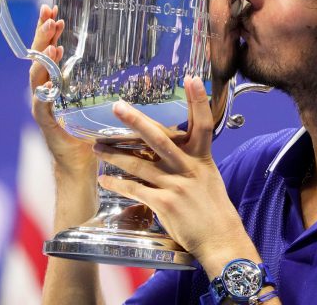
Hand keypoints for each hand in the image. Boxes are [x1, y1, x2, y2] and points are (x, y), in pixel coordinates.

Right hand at [29, 4, 95, 176]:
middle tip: (49, 15)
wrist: (82, 165)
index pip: (49, 51)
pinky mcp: (47, 122)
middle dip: (42, 35)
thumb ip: (110, 83)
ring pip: (37, 76)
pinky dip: (44, 88)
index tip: (53, 9)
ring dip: (44, 57)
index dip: (48, 31)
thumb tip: (145, 64)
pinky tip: (50, 76)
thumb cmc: (95, 133)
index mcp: (58, 83)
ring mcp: (43, 106)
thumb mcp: (102, 101)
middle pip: (39, 57)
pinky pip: (42, 102)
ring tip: (53, 42)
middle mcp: (47, 91)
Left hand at [94, 76, 251, 265]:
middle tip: (118, 107)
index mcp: (202, 158)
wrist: (219, 238)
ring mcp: (176, 185)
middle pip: (159, 139)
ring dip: (114, 155)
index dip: (198, 100)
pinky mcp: (164, 204)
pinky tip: (105, 180)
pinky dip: (117, 184)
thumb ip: (190, 161)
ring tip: (97, 147)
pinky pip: (134, 190)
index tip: (192, 78)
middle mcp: (189, 168)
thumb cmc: (213, 209)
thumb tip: (169, 150)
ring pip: (138, 164)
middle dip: (136, 122)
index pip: (203, 124)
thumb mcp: (208, 177)